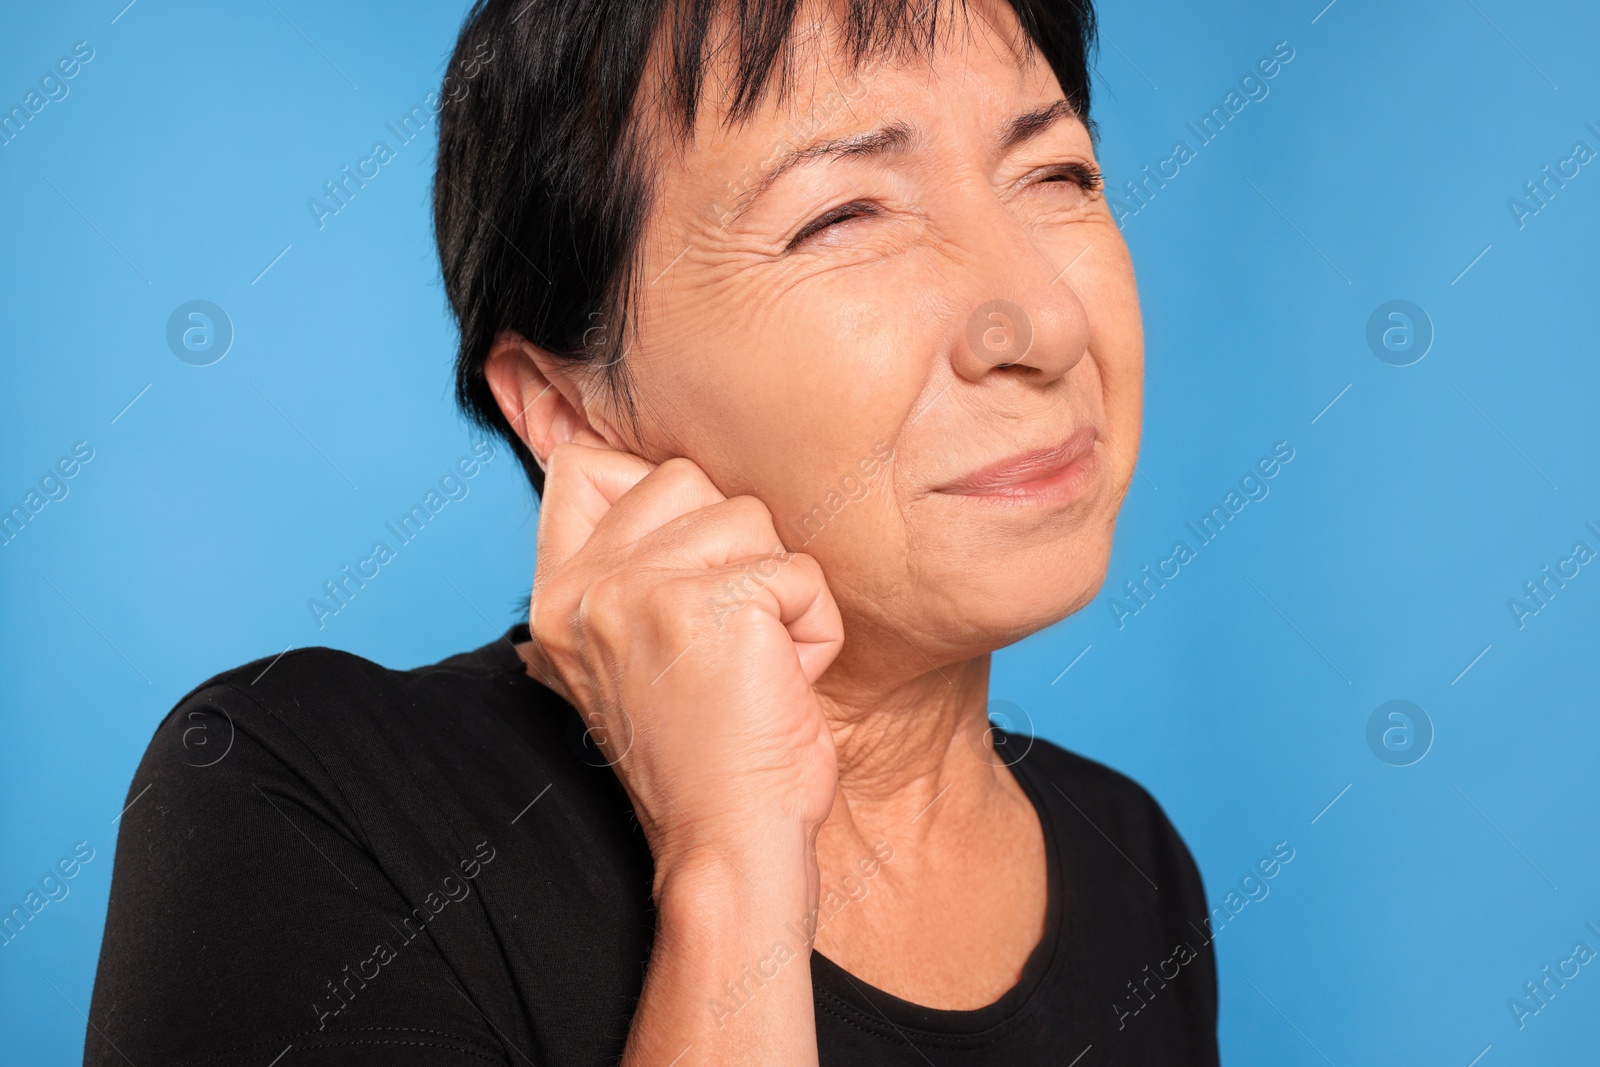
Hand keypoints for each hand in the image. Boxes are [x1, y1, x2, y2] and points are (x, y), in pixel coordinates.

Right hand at [520, 437, 844, 886]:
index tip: (686, 558)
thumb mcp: (626, 650)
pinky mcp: (713, 605)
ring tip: (757, 661)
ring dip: (780, 589)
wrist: (726, 842)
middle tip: (728, 634)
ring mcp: (644, 591)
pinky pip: (800, 573)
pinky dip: (816, 627)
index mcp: (557, 594)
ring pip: (751, 517)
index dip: (647, 485)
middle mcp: (587, 586)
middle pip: (687, 479)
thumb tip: (658, 478)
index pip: (583, 467)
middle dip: (733, 546)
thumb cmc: (700, 748)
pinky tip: (786, 680)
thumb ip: (623, 570)